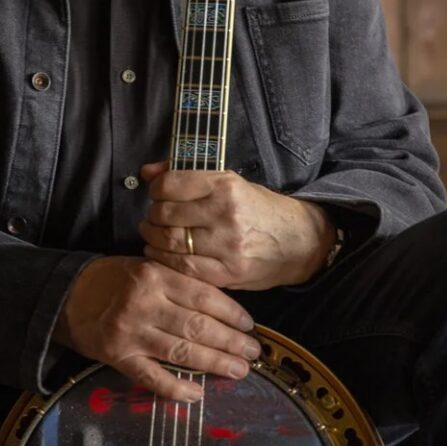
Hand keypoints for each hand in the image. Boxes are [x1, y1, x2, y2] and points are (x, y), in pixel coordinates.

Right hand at [52, 255, 261, 401]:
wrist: (65, 295)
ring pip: (181, 352)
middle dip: (230, 342)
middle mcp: (144, 303)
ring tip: (238, 371)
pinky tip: (198, 394)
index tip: (249, 324)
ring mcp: (131, 333)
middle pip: (197, 326)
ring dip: (214, 364)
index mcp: (154, 275)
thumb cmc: (111, 279)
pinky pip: (152, 378)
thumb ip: (177, 282)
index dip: (230, 312)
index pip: (202, 295)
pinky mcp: (118, 358)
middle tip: (253, 352)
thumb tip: (220, 305)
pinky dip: (176, 389)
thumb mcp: (144, 266)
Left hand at [139, 162, 335, 289]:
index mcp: (226, 186)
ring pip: (171, 242)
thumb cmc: (260, 208)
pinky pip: (183, 267)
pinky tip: (161, 253)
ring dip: (153, 237)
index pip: (171, 185)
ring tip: (154, 233)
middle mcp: (225, 214)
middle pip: (166, 214)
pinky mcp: (228, 273)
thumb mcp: (230, 183)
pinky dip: (164, 260)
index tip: (157, 192)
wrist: (299, 241)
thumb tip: (146, 172)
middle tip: (153, 216)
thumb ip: (187, 176)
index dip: (156, 189)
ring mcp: (227, 246)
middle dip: (153, 214)